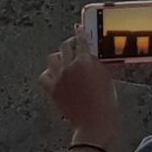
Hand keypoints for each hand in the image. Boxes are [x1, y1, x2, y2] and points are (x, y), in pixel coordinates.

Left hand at [41, 27, 116, 145]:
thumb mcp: (106, 78)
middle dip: (70, 44)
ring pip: (52, 58)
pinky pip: (44, 75)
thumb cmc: (105, 103)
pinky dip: (49, 73)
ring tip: (64, 61)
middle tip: (74, 46)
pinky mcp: (52, 90)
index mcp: (85, 61)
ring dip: (59, 57)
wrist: (94, 123)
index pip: (81, 40)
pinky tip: (55, 76)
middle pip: (64, 46)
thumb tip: (92, 56)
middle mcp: (69, 67)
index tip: (78, 28)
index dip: (80, 32)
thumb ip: (97, 63)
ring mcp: (58, 78)